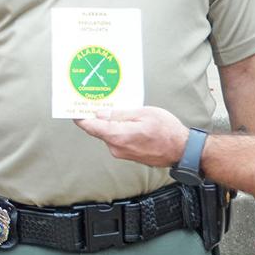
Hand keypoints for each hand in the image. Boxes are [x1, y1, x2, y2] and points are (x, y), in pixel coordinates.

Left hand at [74, 106, 188, 166]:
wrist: (182, 150)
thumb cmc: (166, 131)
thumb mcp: (144, 114)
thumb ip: (120, 114)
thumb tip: (100, 113)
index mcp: (119, 136)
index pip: (91, 127)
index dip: (80, 117)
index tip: (72, 108)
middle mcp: (117, 148)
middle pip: (99, 129)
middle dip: (95, 116)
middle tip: (92, 100)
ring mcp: (122, 153)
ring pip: (108, 134)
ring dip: (108, 122)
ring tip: (111, 106)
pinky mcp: (127, 154)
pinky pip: (116, 139)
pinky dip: (116, 129)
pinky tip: (122, 119)